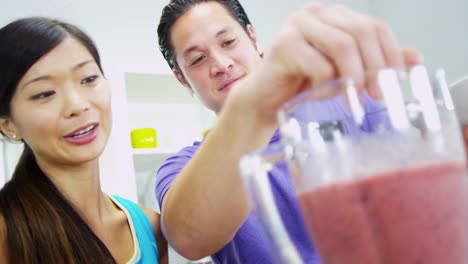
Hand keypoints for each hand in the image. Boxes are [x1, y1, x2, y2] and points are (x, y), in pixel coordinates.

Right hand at [234, 1, 420, 123]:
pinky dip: (325, 84)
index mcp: (335, 16)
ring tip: (352, 98)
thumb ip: (376, 62)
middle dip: (375, 67)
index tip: (397, 81)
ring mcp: (297, 25)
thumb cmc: (303, 84)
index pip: (375, 26)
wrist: (267, 99)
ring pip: (342, 45)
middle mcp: (316, 13)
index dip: (391, 54)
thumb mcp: (345, 72)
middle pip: (361, 31)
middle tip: (377, 95)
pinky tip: (320, 93)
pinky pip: (318, 64)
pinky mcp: (283, 44)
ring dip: (353, 77)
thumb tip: (415, 58)